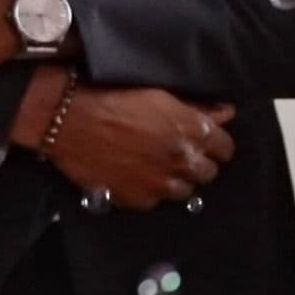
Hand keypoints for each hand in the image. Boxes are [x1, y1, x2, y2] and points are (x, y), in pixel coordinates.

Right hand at [45, 85, 236, 210]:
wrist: (68, 118)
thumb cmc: (110, 96)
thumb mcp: (158, 93)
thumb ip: (197, 107)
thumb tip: (226, 113)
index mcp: (192, 130)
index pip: (225, 148)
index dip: (214, 144)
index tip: (202, 140)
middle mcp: (183, 161)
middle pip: (208, 173)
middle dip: (197, 162)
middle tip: (175, 151)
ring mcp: (161, 185)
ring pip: (185, 191)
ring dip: (175, 179)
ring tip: (154, 164)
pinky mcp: (139, 200)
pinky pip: (155, 200)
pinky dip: (150, 189)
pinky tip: (135, 173)